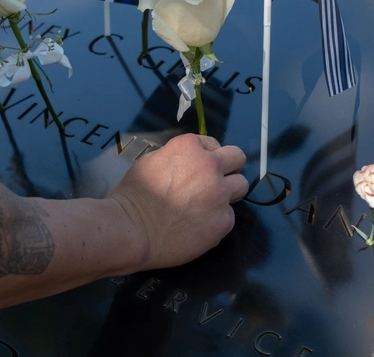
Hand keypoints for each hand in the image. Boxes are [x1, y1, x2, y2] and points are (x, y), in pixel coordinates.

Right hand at [106, 134, 247, 270]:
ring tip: (209, 205)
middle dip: (228, 168)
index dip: (207, 157)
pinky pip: (228, 216)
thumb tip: (187, 164)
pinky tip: (198, 226)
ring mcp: (220, 193)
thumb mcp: (152, 161)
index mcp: (190, 147)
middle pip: (237, 158)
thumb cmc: (133, 195)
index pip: (213, 144)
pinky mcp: (224, 220)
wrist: (132, 229)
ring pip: (241, 186)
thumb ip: (177, 158)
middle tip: (214, 182)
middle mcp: (210, 166)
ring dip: (228, 193)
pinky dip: (216, 220)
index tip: (199, 169)